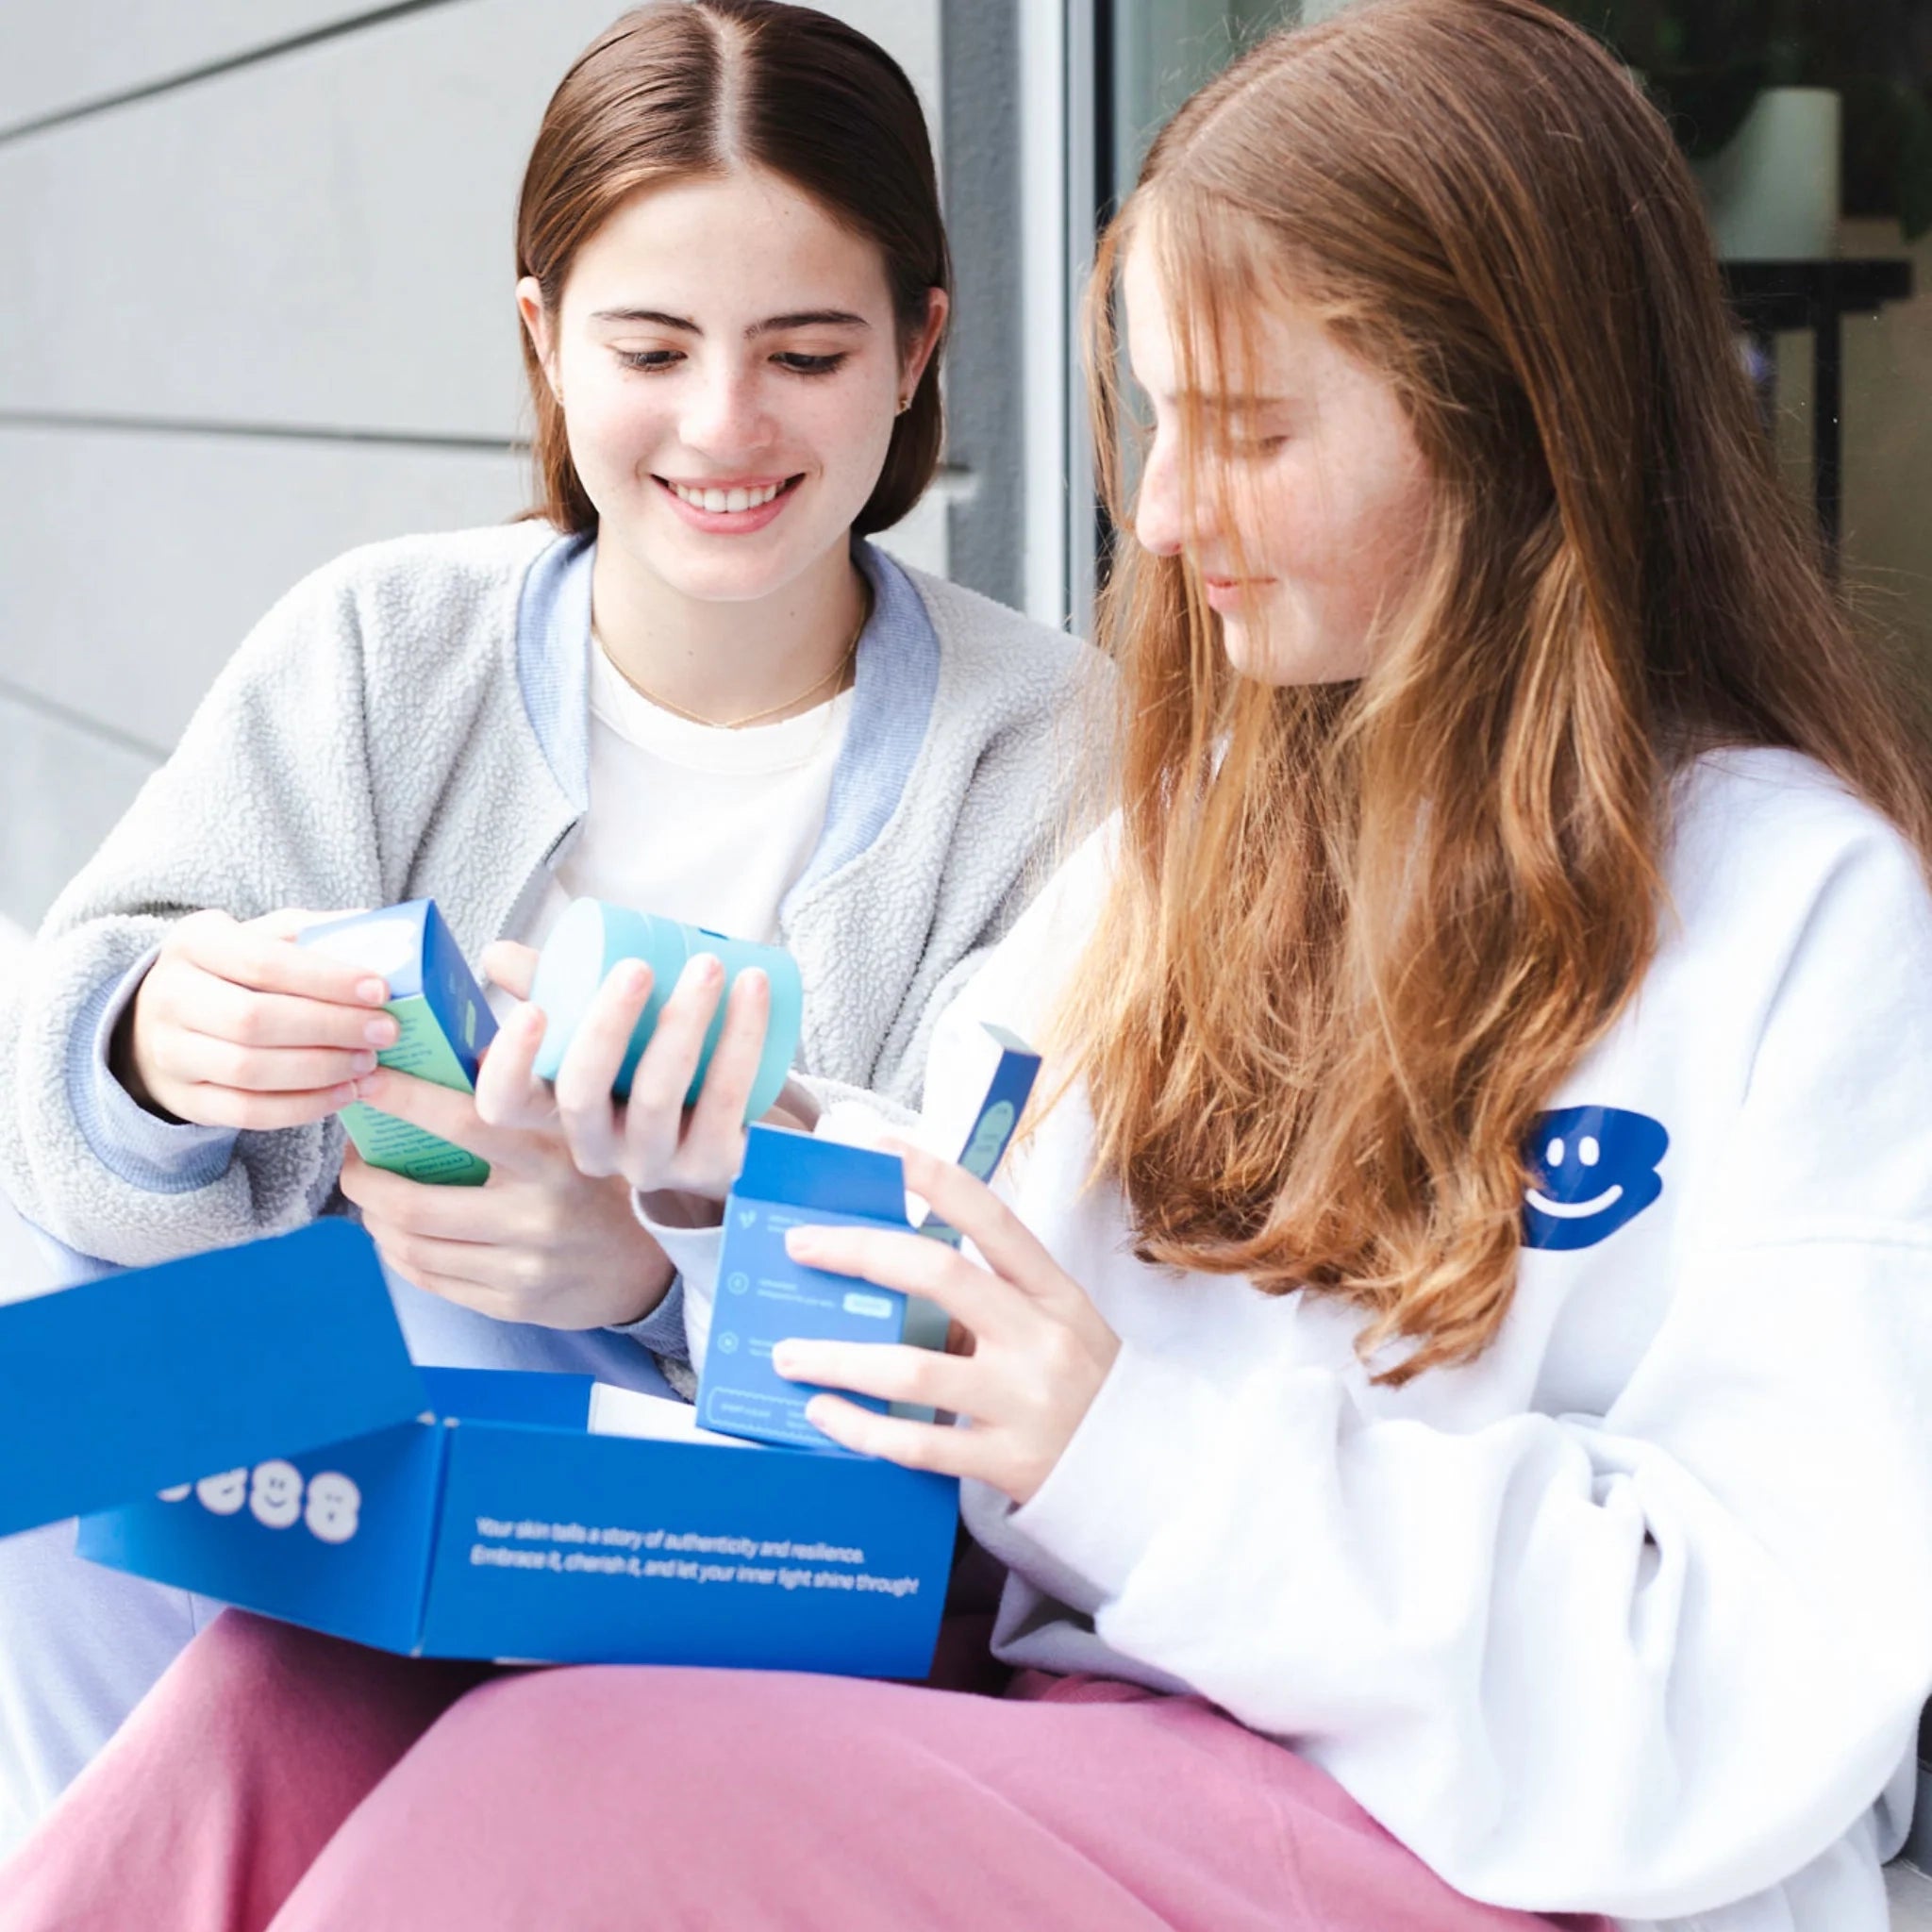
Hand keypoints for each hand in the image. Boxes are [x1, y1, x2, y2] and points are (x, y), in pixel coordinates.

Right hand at [115, 908, 395, 1128]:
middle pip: (254, 1020)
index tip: (380, 990)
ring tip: (368, 1063)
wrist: (167, 1019)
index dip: (326, 979)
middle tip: (384, 1032)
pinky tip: (344, 1094)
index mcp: (195, 943)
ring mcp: (171, 1053)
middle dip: (330, 1027)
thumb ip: (314, 933)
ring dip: (321, 1070)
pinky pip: (247, 1112)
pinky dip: (303, 1107)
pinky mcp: (184, 1099)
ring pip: (249, 1070)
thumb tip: (383, 934)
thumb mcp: (262, 936)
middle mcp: (171, 996)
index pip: (263, 962)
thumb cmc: (235, 972)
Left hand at [337, 1067, 674, 1328]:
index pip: (468, 1123)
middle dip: (364, 1179)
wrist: (644, 1268)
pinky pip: (429, 1280)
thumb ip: (527, 1093)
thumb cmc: (599, 1180)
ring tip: (371, 1193)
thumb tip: (452, 1048)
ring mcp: (523, 1266)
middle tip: (354, 1156)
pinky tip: (395, 1233)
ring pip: (412, 1247)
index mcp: (556, 1156)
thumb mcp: (580, 1129)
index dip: (406, 1100)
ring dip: (374, 1218)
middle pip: (416, 1204)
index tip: (366, 1077)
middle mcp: (538, 1215)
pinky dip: (397, 1253)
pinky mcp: (511, 1304)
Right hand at [476, 938, 773, 1220]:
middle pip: (582, 1095)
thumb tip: (499, 954)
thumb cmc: (658, 1064)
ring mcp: (658, 1163)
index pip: (506, 1106)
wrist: (747, 1122)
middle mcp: (601, 1149)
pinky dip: (740, 1038)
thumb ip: (556, 986)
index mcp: (558, 1114)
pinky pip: (725, 1100)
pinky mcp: (717, 1167)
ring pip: (656, 1095)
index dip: (509, 1065)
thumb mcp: (606, 1029)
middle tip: (638, 965)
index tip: (532, 1010)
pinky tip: (752, 991)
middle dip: (606, 1025)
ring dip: (681, 1021)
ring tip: (707, 965)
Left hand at [767, 1143, 1119, 1505]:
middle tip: (800, 1246)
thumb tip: (887, 1266)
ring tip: (787, 1354)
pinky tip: (824, 1413)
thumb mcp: (1054, 1323)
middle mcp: (1039, 1337)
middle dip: (859, 1253)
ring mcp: (1023, 1401)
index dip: (935, 1177)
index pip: (992, 1217)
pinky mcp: (1006, 1462)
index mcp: (1053, 1291)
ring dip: (838, 1359)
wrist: (1141, 1469)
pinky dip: (860, 1428)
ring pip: (912, 1371)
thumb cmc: (1080, 1381)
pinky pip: (917, 1444)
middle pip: (938, 1276)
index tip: (881, 1149)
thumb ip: (988, 1296)